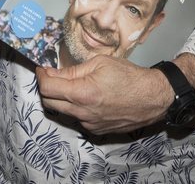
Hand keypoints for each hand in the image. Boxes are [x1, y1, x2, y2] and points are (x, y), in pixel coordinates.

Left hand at [36, 54, 170, 134]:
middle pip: (49, 102)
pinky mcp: (96, 130)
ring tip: (73, 85)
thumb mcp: (99, 63)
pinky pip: (77, 118)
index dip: (41, 76)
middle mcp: (83, 113)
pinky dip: (76, 107)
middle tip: (53, 76)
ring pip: (63, 111)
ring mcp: (89, 124)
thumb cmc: (129, 77)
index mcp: (83, 93)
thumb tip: (52, 72)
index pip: (47, 88)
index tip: (42, 69)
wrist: (153, 98)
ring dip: (61, 98)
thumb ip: (72, 70)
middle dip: (47, 88)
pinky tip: (87, 97)